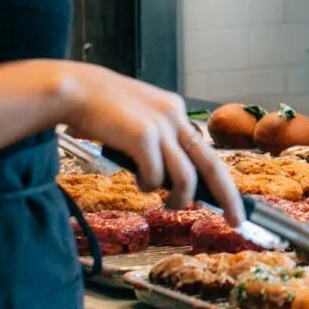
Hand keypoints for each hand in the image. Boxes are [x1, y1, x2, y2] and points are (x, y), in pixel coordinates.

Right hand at [56, 62, 243, 223]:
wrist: (73, 89)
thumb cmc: (99, 109)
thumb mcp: (137, 118)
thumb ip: (156, 141)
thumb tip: (170, 179)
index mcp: (174, 110)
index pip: (207, 150)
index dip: (222, 179)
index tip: (231, 202)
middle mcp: (174, 116)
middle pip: (212, 164)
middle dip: (227, 196)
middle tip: (235, 219)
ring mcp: (161, 126)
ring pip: (186, 176)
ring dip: (179, 198)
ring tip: (169, 205)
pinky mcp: (144, 136)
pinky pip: (156, 175)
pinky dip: (149, 186)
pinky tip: (139, 182)